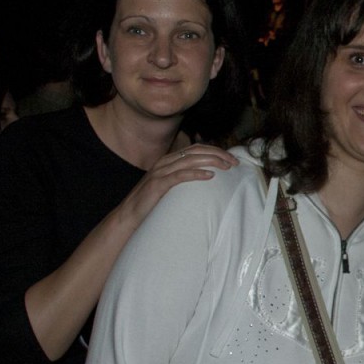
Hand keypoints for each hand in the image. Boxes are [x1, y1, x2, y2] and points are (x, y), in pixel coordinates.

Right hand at [116, 145, 237, 229]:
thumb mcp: (170, 186)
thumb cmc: (152, 202)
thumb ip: (183, 178)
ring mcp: (160, 172)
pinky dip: (196, 173)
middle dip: (218, 154)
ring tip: (226, 166)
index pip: (196, 149)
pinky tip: (210, 176)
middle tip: (234, 162)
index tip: (231, 159)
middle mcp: (165, 162)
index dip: (215, 150)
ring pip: (190, 160)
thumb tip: (206, 178)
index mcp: (169, 160)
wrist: (129, 215)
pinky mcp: (158, 184)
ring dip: (211, 161)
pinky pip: (180, 175)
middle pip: (196, 151)